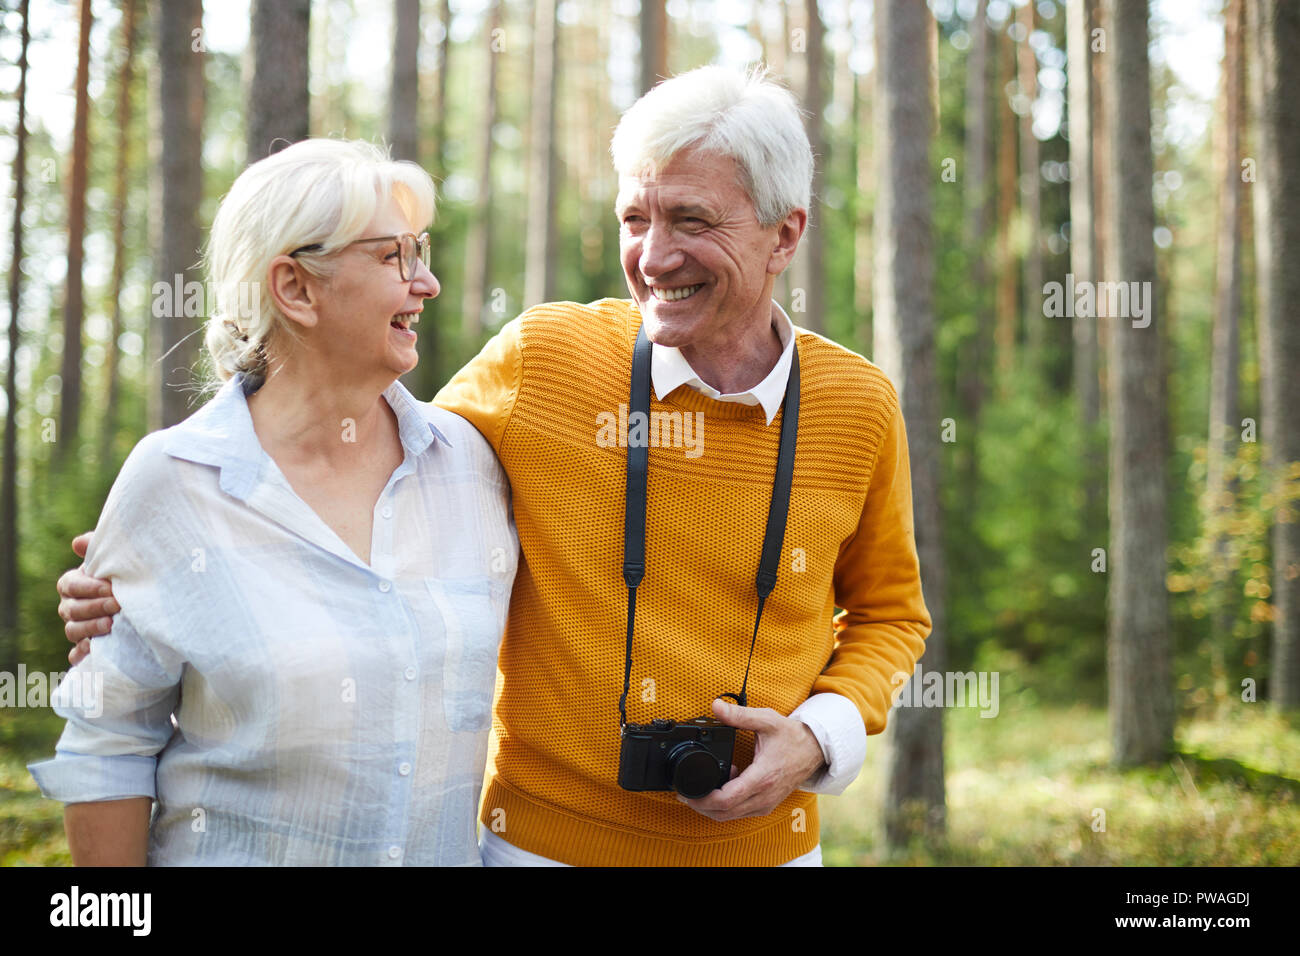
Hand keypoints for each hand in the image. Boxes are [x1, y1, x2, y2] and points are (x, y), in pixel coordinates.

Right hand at [56, 531, 117, 663]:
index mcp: (74, 584)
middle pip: (71, 609)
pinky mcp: (86, 646)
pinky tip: (94, 651)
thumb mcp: (116, 559)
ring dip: (90, 628)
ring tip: (111, 625)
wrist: (144, 596)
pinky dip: (82, 653)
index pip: (69, 585)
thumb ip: (98, 547)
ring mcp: (77, 627)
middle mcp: (71, 606)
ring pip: (72, 630)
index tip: (110, 588)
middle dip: (94, 606)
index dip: (88, 587)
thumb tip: (77, 543)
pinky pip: (76, 654)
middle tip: (116, 605)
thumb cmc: (126, 573)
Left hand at [678, 698, 826, 821]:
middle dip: (701, 806)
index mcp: (762, 777)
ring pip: (731, 817)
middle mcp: (764, 796)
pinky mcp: (767, 805)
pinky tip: (724, 787)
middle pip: (724, 814)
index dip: (703, 800)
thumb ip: (739, 715)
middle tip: (685, 794)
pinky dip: (726, 806)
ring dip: (712, 807)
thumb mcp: (766, 720)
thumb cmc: (792, 736)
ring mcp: (766, 803)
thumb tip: (715, 706)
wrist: (816, 750)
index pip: (726, 800)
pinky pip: (740, 813)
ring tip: (702, 788)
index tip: (687, 792)